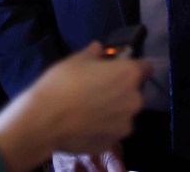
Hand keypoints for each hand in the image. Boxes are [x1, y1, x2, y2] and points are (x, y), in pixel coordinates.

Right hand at [0, 43, 149, 171]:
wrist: (44, 120)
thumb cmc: (62, 83)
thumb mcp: (77, 59)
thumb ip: (94, 52)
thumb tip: (99, 48)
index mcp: (129, 75)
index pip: (144, 67)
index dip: (132, 66)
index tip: (118, 69)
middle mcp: (134, 100)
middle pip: (134, 92)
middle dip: (121, 90)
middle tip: (98, 89)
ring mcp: (125, 124)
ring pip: (124, 112)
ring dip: (114, 109)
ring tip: (90, 108)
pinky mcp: (113, 142)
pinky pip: (112, 129)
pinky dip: (104, 126)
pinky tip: (85, 123)